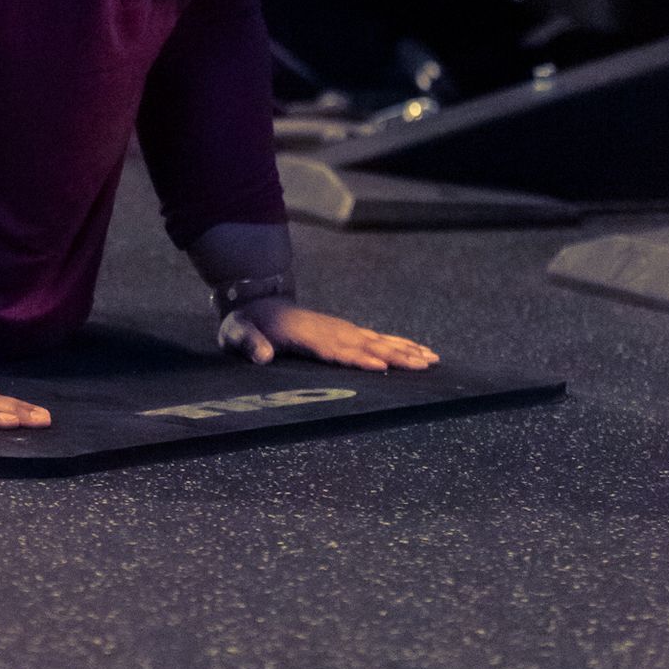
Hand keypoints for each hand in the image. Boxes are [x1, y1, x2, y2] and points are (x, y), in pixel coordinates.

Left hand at [221, 301, 436, 373]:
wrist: (255, 300)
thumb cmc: (245, 323)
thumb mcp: (236, 333)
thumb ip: (249, 343)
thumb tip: (263, 356)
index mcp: (305, 335)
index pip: (335, 349)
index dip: (357, 358)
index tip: (380, 368)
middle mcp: (329, 330)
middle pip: (366, 345)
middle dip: (395, 356)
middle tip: (424, 366)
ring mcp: (339, 329)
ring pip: (377, 341)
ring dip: (405, 350)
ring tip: (432, 360)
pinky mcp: (345, 331)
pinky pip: (376, 338)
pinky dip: (399, 344)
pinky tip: (418, 351)